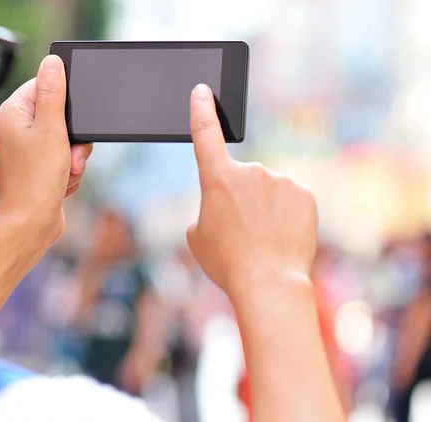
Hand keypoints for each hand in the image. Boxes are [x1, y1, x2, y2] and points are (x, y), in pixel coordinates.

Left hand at [0, 55, 92, 250]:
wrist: (30, 225)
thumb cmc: (36, 180)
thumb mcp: (52, 129)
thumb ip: (53, 93)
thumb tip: (52, 62)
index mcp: (10, 115)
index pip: (42, 88)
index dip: (64, 104)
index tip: (71, 122)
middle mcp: (13, 131)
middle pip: (57, 116)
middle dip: (72, 139)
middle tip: (71, 155)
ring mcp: (24, 152)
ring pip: (64, 141)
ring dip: (73, 158)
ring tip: (66, 173)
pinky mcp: (35, 170)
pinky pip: (61, 160)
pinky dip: (67, 172)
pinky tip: (62, 185)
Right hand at [186, 84, 317, 304]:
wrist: (269, 283)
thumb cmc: (227, 263)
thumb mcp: (197, 237)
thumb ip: (205, 212)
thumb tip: (220, 207)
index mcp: (218, 178)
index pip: (205, 134)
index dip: (202, 110)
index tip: (203, 90)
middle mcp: (251, 171)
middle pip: (241, 179)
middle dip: (240, 198)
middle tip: (240, 231)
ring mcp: (281, 181)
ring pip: (268, 190)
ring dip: (264, 208)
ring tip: (262, 239)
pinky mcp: (305, 194)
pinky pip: (290, 199)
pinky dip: (285, 214)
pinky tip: (282, 236)